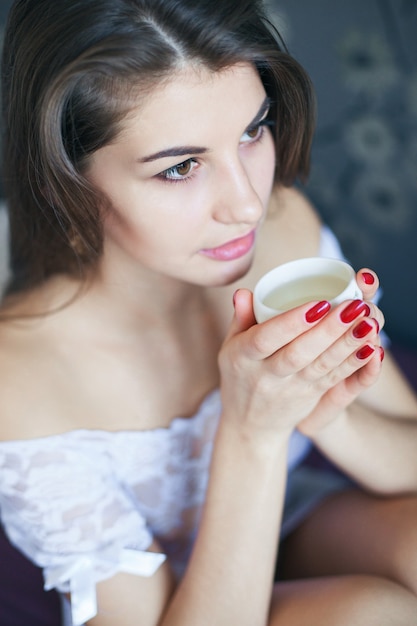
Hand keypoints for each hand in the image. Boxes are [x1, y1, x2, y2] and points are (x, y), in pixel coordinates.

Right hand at [218, 286, 383, 439]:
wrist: (249, 423)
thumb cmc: (240, 373)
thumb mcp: (231, 346)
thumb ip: (241, 316)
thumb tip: (243, 291)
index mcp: (242, 358)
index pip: (265, 339)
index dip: (291, 322)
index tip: (317, 303)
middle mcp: (265, 376)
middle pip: (298, 353)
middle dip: (329, 330)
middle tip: (354, 306)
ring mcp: (290, 388)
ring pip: (320, 366)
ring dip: (347, 344)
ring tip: (368, 322)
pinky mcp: (310, 395)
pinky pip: (333, 378)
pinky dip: (353, 363)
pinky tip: (371, 347)